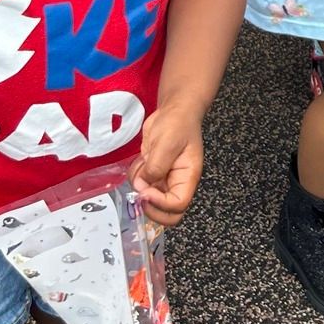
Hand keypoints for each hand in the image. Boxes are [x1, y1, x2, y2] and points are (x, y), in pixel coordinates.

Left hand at [130, 102, 203, 224]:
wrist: (174, 111)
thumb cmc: (178, 124)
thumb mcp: (167, 143)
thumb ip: (156, 167)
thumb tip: (143, 186)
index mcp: (188, 178)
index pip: (178, 205)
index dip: (160, 203)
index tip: (146, 191)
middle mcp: (177, 183)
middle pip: (168, 213)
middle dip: (150, 206)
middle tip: (140, 192)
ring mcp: (164, 179)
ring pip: (151, 200)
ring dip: (140, 187)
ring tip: (142, 165)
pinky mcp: (153, 172)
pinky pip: (141, 185)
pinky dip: (135, 176)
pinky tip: (141, 160)